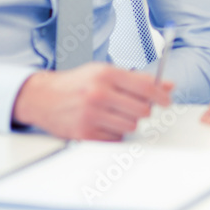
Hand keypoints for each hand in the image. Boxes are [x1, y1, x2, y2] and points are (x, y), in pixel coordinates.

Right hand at [12, 63, 173, 140]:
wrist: (41, 97)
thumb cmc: (76, 83)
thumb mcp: (104, 72)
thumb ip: (136, 79)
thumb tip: (167, 85)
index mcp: (106, 74)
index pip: (145, 87)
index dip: (161, 95)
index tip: (167, 101)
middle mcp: (98, 94)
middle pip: (141, 110)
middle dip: (144, 110)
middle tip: (136, 107)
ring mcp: (91, 115)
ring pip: (131, 126)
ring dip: (128, 122)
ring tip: (114, 113)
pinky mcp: (84, 134)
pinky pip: (115, 138)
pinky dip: (114, 132)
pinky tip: (103, 122)